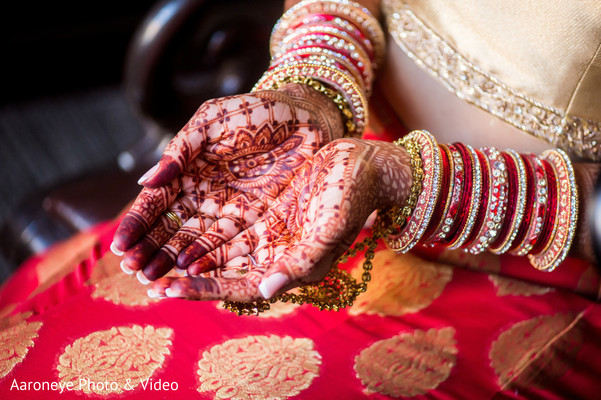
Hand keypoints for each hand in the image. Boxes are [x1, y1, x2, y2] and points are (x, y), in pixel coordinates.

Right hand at [112, 84, 342, 281]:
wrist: (304, 117)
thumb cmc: (255, 112)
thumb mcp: (212, 121)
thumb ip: (180, 149)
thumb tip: (144, 182)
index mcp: (187, 170)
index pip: (156, 202)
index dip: (138, 223)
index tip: (120, 246)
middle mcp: (202, 194)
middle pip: (170, 227)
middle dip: (150, 249)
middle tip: (132, 270)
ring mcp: (226, 209)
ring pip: (193, 240)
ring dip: (172, 259)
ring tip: (152, 278)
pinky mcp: (253, 220)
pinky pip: (226, 244)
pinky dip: (207, 259)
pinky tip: (189, 273)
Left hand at [148, 138, 411, 301]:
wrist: (365, 165)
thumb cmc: (353, 198)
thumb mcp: (331, 229)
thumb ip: (301, 263)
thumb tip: (266, 291)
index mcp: (290, 268)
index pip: (239, 287)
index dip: (204, 290)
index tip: (168, 288)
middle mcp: (274, 254)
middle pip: (221, 271)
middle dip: (182, 274)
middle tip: (142, 274)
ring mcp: (268, 232)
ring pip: (218, 247)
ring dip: (184, 252)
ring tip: (149, 253)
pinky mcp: (264, 210)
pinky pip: (224, 222)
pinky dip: (200, 226)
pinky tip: (175, 222)